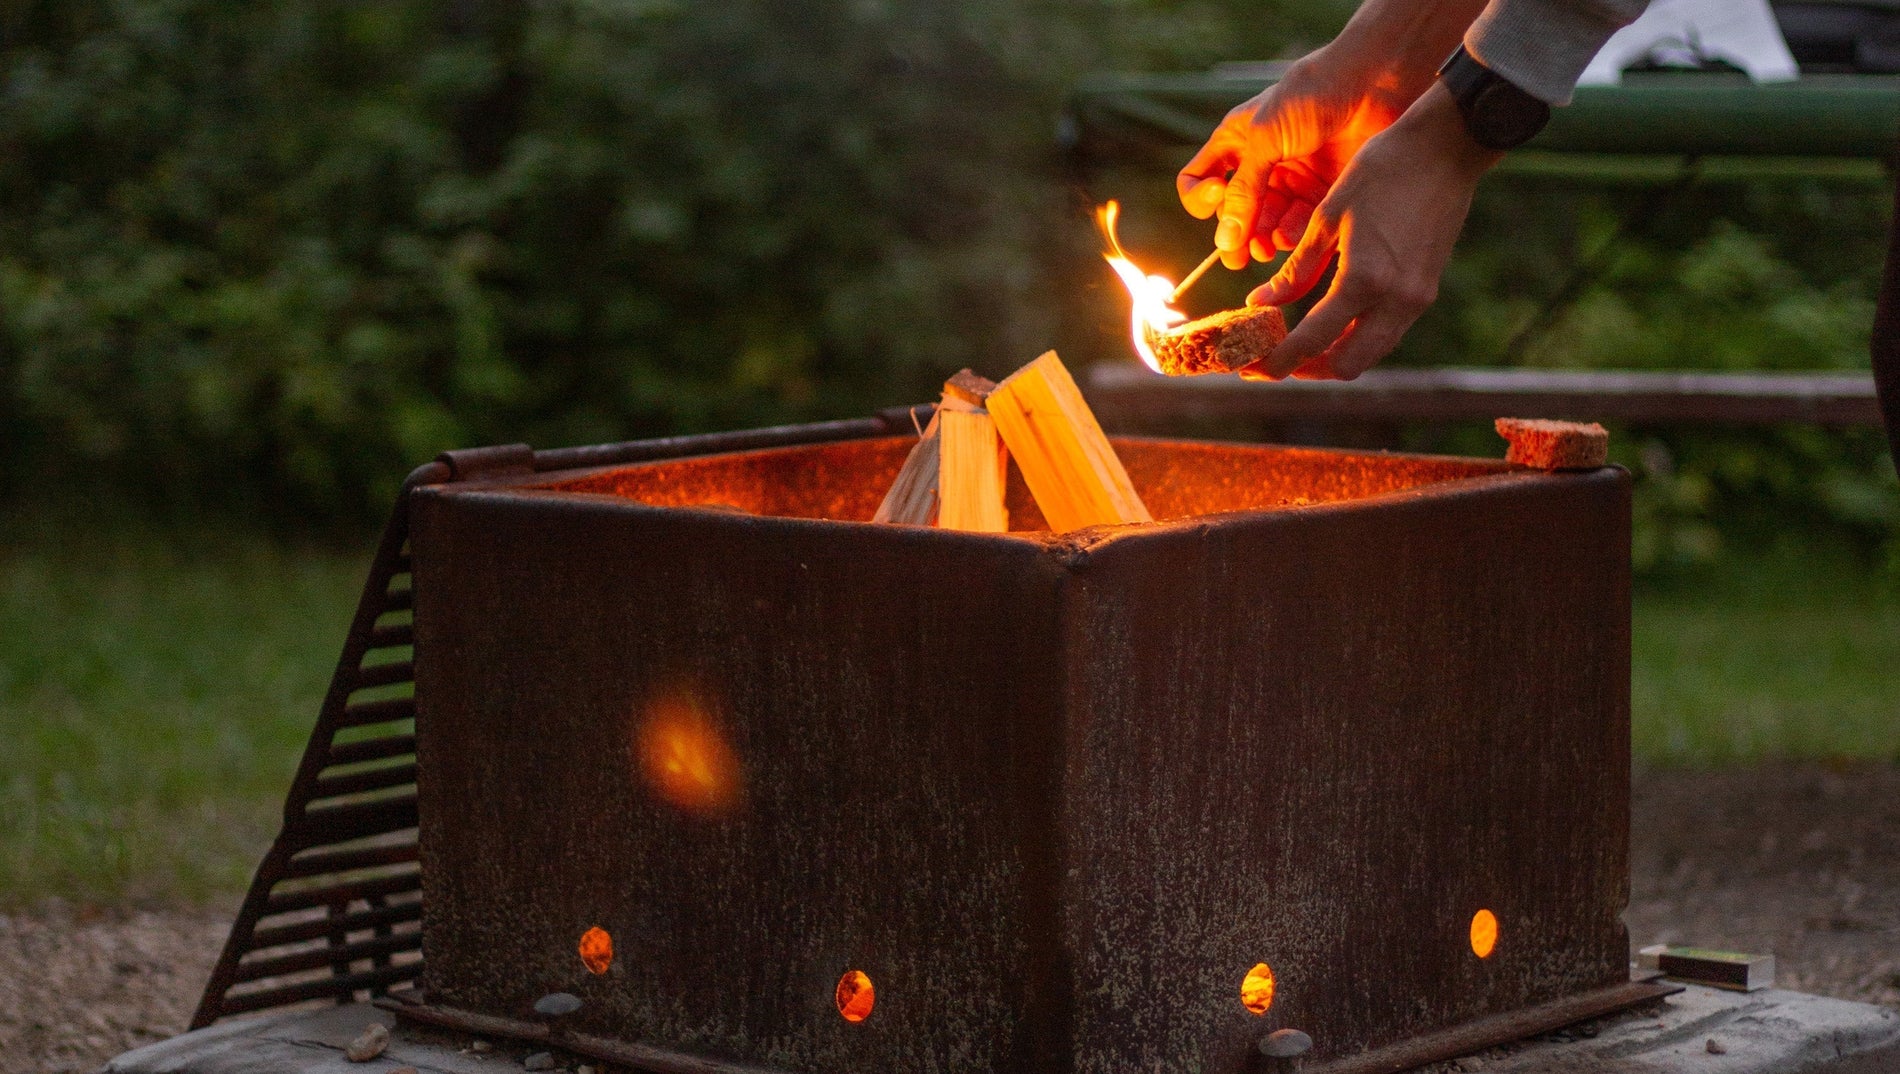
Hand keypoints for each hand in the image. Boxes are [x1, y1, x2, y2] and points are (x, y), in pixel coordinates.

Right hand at [1177, 50, 1416, 270]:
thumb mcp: (1265, 138)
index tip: (1217, 197)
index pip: (1199, 180)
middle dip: (1236, 233)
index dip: (1200, 198)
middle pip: (1235, 212)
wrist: (1372, 84)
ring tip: (1268, 246)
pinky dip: (1293, 237)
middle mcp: (1261, 165)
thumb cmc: (1311, 96)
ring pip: (1266, 225)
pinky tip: (1292, 237)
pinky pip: (1300, 227)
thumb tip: (1225, 240)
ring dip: (1263, 239)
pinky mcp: (1322, 194)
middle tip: (1238, 257)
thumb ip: (1244, 190)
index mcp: (1236, 143)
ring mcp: (1292, 181)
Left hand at [1240, 83, 1500, 380]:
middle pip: (1346, 365)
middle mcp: (1395, 300)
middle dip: (1307, 369)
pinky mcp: (1427, 290)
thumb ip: (1295, 269)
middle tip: (1274, 358)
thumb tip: (1260, 303)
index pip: (1312, 341)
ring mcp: (1417, 299)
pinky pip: (1387, 331)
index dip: (1276, 361)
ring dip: (1333, 356)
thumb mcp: (1328, 216)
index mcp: (1363, 279)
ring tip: (1297, 343)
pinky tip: (1332, 320)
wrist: (1447, 147)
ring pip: (1370, 352)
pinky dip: (1357, 336)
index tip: (1250, 368)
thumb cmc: (1381, 170)